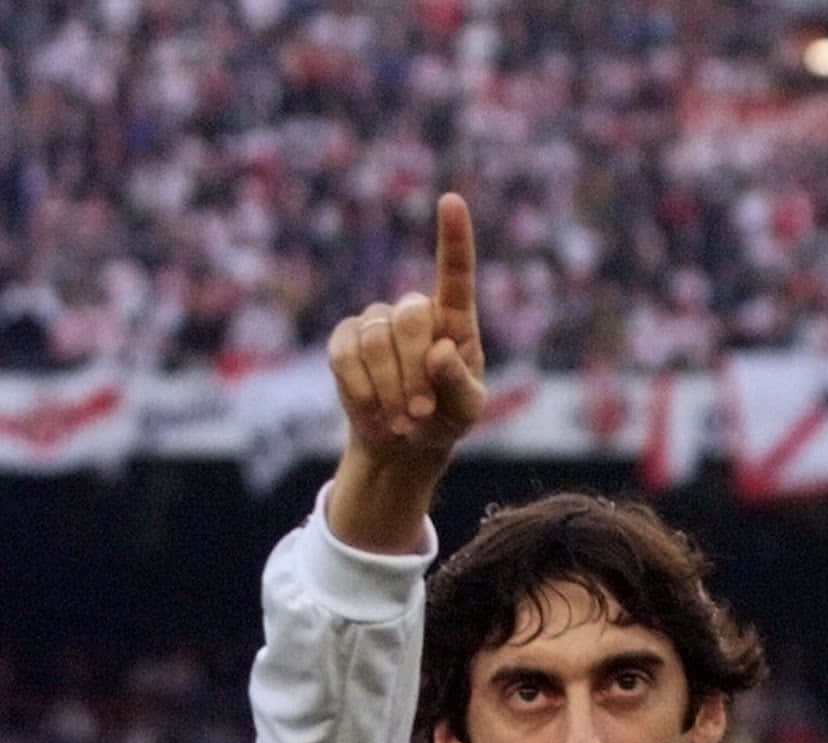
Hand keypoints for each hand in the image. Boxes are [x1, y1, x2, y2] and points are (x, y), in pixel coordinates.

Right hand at [327, 192, 486, 464]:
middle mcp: (414, 311)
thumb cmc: (444, 419)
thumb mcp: (466, 410)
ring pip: (375, 342)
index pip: (455, 273)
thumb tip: (440, 351)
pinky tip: (374, 410)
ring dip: (389, 390)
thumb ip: (460, 384)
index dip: (453, 238)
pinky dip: (362, 390)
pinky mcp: (344, 340)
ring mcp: (376, 321)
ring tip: (402, 421)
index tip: (451, 201)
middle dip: (414, 371)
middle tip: (419, 413)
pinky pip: (345, 356)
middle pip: (409, 318)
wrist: (403, 441)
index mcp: (454, 320)